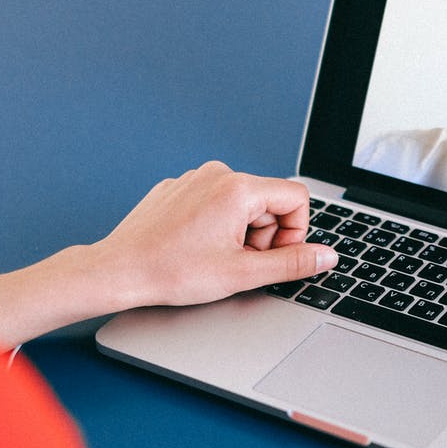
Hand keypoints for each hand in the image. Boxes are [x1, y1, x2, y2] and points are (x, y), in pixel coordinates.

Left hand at [95, 161, 337, 308]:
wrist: (120, 270)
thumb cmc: (172, 271)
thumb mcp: (242, 274)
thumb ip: (292, 263)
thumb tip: (326, 256)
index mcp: (238, 188)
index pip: (297, 198)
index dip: (294, 233)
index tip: (270, 256)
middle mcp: (217, 173)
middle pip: (269, 201)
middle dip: (263, 235)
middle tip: (237, 262)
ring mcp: (194, 178)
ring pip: (241, 203)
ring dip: (239, 232)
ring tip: (213, 257)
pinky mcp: (177, 188)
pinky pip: (213, 201)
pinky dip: (214, 225)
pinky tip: (193, 247)